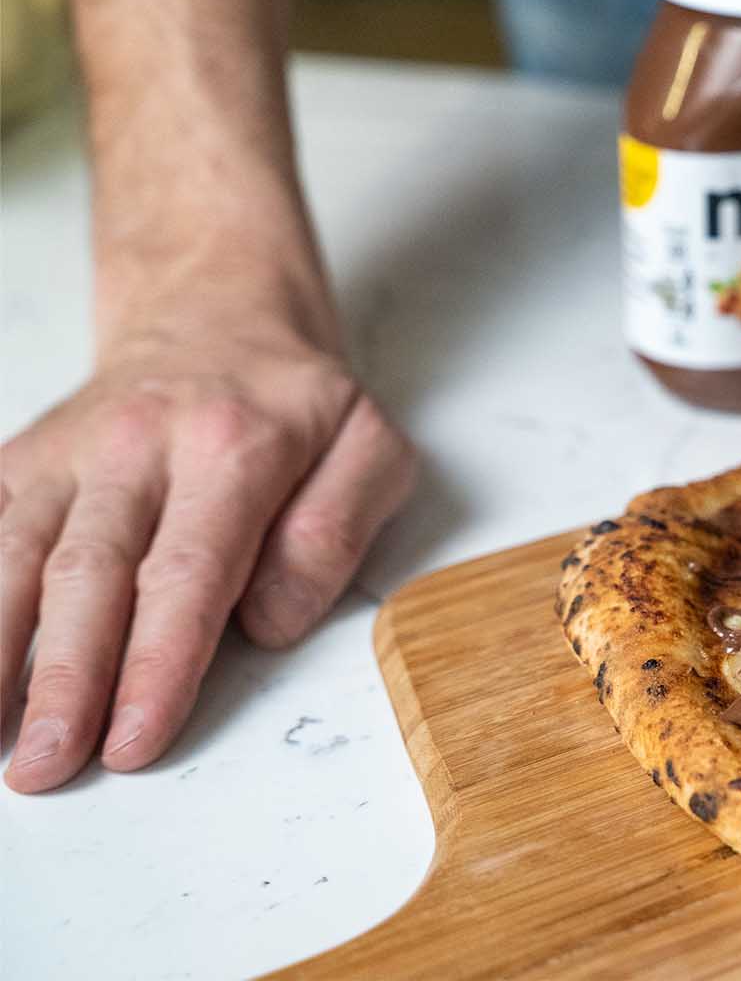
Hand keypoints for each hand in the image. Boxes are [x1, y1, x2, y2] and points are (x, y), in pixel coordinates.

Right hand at [2, 297, 413, 791]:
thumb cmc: (297, 401)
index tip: (134, 741)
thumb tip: (269, 620)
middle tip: (49, 765)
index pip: (189, 572)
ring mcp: (68, 451)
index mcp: (233, 446)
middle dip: (65, 679)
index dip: (157, 664)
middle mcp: (138, 445)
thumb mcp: (370, 446)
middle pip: (89, 574)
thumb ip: (335, 531)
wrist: (214, 309)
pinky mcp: (22, 460)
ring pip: (14, 556)